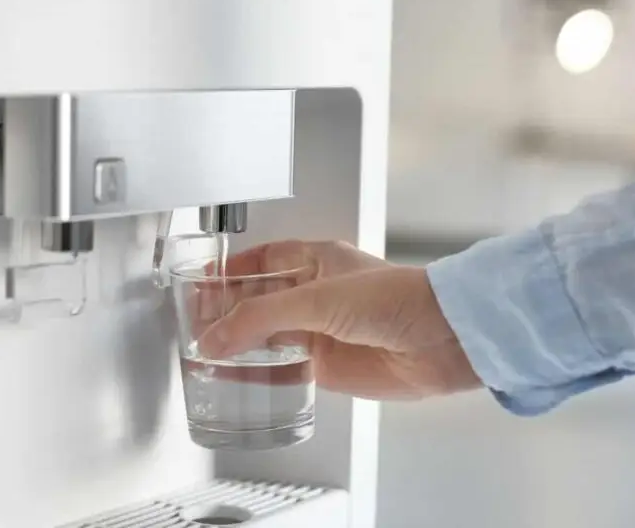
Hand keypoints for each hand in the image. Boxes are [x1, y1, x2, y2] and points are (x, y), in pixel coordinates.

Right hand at [197, 241, 480, 399]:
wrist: (439, 341)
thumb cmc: (397, 300)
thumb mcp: (317, 298)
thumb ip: (261, 317)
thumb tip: (215, 336)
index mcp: (316, 260)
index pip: (261, 260)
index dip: (230, 271)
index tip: (200, 282)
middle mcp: (316, 294)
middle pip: (258, 300)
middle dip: (226, 311)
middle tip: (194, 322)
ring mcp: (320, 331)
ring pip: (267, 336)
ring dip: (238, 343)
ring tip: (204, 350)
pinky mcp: (327, 366)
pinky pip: (282, 368)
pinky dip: (256, 372)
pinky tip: (235, 375)